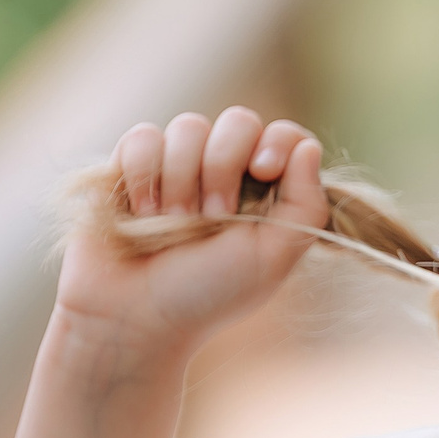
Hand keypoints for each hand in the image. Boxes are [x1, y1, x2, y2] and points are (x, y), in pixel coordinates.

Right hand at [56, 107, 327, 350]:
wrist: (135, 316)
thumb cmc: (208, 294)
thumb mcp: (272, 259)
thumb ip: (304, 206)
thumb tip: (307, 147)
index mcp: (265, 192)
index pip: (285, 136)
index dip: (277, 142)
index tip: (263, 170)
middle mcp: (224, 171)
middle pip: (238, 121)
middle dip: (224, 165)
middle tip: (212, 216)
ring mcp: (177, 165)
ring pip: (188, 126)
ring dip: (181, 179)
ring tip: (172, 226)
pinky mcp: (131, 165)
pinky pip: (143, 136)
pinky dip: (144, 174)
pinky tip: (141, 212)